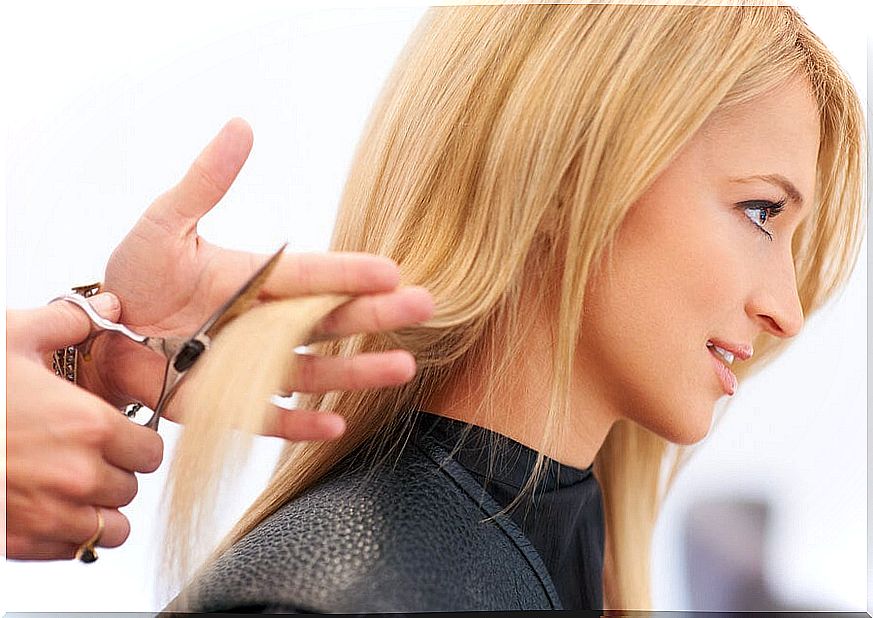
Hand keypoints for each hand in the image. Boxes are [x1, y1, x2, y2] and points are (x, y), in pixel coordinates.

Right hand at [6, 295, 162, 559]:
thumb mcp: (11, 338)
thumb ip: (70, 323)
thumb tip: (109, 309)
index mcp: (88, 426)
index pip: (152, 451)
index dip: (138, 442)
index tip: (122, 436)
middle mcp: (77, 476)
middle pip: (131, 488)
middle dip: (116, 471)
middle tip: (89, 456)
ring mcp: (50, 515)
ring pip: (110, 528)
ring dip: (99, 509)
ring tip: (75, 487)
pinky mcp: (20, 543)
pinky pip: (73, 550)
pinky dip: (69, 534)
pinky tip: (49, 507)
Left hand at [85, 118, 432, 440]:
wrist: (100, 335)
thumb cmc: (132, 276)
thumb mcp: (166, 222)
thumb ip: (206, 182)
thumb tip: (243, 125)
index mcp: (258, 278)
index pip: (313, 273)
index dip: (350, 272)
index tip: (393, 271)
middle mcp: (265, 323)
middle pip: (330, 319)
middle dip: (377, 314)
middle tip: (424, 306)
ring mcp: (251, 367)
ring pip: (315, 372)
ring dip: (358, 370)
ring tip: (403, 366)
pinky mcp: (230, 405)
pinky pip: (271, 418)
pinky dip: (302, 424)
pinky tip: (337, 423)